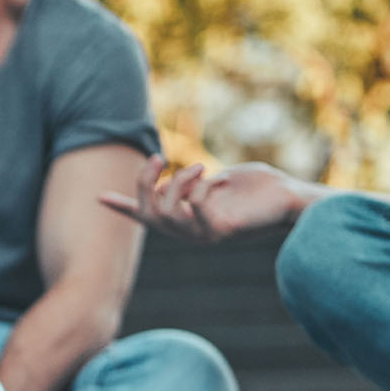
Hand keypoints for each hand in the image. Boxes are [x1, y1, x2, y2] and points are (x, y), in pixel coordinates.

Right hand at [99, 157, 310, 243]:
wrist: (292, 200)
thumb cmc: (260, 189)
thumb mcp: (218, 181)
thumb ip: (192, 184)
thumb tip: (169, 183)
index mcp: (188, 218)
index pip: (147, 215)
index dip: (122, 206)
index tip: (98, 198)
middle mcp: (191, 231)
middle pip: (149, 212)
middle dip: (144, 182)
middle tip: (158, 156)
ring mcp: (204, 234)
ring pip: (166, 212)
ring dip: (179, 183)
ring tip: (200, 167)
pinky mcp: (221, 231)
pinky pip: (195, 206)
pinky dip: (203, 186)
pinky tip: (220, 179)